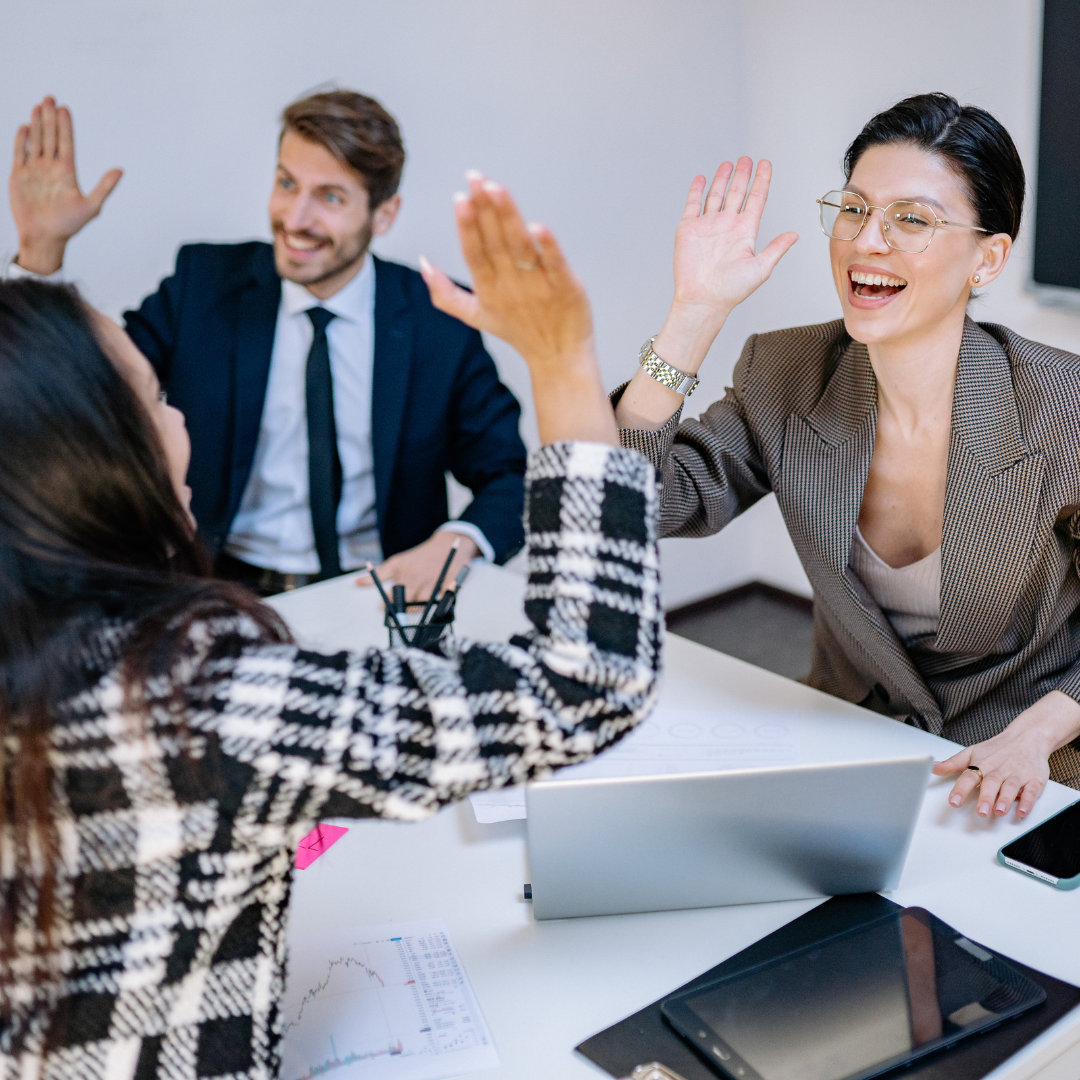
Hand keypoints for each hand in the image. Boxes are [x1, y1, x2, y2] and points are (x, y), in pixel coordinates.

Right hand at [9, 96, 122, 273]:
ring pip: (36, 141)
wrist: (44, 237)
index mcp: (67, 172)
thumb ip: (104, 187)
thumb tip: (121, 170)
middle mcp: (51, 168)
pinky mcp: (19, 176)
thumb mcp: (91, 206)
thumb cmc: (69, 226)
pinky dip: (22, 140)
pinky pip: (20, 153)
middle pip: (50, 137)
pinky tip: (25, 127)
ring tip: (39, 106)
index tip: (65, 109)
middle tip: (50, 98)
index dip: (66, 126)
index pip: (66, 143)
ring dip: (37, 124)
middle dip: (50, 118)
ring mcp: (34, 170)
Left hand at [356, 530, 477, 603]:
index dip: (388, 605)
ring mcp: (434, 583)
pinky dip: (436, 605)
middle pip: (407, 604)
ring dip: (418, 608)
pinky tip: (433, 601)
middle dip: (403, 610)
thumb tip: (357, 583)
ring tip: (415, 604)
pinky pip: (441, 603)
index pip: (392, 595)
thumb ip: (378, 575)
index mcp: (405, 573)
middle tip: (401, 612)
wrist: (447, 544)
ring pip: (423, 606)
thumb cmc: (418, 556)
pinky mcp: (449, 586)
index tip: (384, 609)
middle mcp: (419, 578)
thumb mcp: (397, 562)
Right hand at [420, 172, 615, 444]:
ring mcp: (538, 286)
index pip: (474, 253)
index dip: (467, 226)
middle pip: (495, 243)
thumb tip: (422, 263)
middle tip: (475, 178)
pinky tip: (537, 226)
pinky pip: (555, 264)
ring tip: (496, 189)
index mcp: (488, 290)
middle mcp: (511, 286)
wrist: (558, 358)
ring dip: (508, 217)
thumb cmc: (518, 331)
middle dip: (484, 210)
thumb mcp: (476, 315)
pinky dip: (547, 247)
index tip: (460, 198)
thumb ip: (445, 293)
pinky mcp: (566, 287)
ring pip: (520, 247)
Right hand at [671, 158, 797, 322]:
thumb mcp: (761, 268)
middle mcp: (727, 226)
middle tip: (746, 159)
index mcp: (745, 231)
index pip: (756, 199)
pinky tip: (701, 179)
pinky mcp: (689, 229)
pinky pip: (693, 205)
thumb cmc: (731, 290)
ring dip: (722, 179)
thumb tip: (794, 235)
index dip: (762, 180)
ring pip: (716, 195)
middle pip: (737, 193)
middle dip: (742, 175)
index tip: (765, 164)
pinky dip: (696, 190)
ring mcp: (707, 226)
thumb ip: (776, 248)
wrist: (702, 300)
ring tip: (728, 164)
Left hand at [933, 690, 1079, 818]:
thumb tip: (933, 768)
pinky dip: (1028, 801)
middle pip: (991, 784)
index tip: (954, 802)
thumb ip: (953, 763)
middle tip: (981, 812)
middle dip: (986, 798)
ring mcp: (1017, 775)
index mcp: (982, 764)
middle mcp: (999, 770)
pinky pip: (1031, 792)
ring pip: (1010, 788)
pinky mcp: (1034, 780)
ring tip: (999, 811)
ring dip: (1005, 800)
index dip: (960, 789)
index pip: (969, 777)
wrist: (1027, 737)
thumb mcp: (972, 752)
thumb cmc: (997, 748)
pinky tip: (1022, 810)